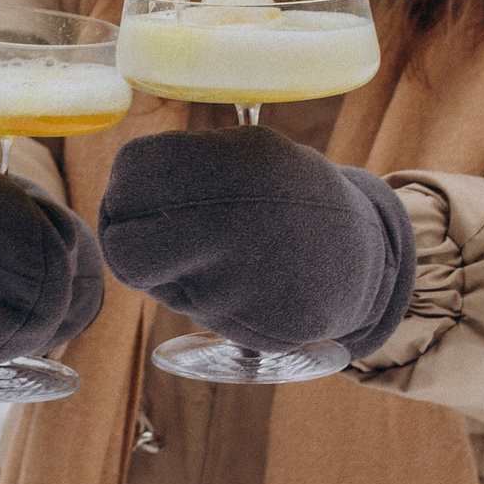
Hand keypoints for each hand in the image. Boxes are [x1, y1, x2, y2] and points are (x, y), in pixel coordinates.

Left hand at [96, 126, 411, 356]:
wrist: (362, 257)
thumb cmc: (285, 196)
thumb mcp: (249, 153)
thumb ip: (185, 164)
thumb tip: (120, 189)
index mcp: (232, 165)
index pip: (130, 176)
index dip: (123, 191)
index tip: (137, 198)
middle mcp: (233, 224)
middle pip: (124, 250)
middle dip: (123, 245)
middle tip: (145, 238)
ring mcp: (243, 284)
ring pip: (160, 285)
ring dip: (173, 271)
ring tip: (221, 254)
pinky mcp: (255, 331)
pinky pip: (198, 313)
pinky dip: (209, 298)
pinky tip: (244, 282)